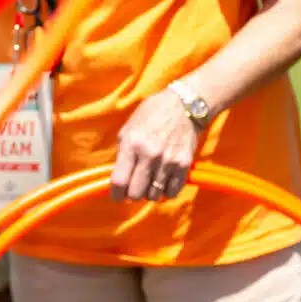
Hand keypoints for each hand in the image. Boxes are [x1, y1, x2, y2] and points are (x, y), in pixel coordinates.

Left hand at [110, 88, 198, 202]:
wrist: (183, 105)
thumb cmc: (151, 116)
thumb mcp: (128, 129)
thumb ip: (122, 155)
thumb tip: (118, 180)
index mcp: (131, 144)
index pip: (119, 182)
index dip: (116, 194)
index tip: (117, 196)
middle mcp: (149, 154)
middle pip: (136, 194)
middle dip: (132, 194)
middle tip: (135, 187)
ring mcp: (168, 161)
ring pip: (154, 195)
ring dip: (150, 192)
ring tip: (150, 181)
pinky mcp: (184, 164)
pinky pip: (172, 192)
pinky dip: (166, 191)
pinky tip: (164, 180)